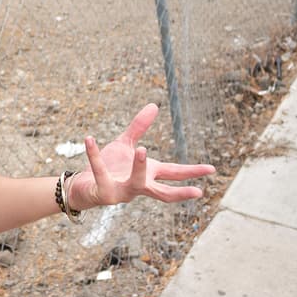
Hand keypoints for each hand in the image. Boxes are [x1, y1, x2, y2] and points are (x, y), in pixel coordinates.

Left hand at [69, 104, 214, 210]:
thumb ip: (139, 127)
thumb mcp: (125, 145)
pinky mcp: (103, 191)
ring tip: (142, 149)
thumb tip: (154, 105)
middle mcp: (139, 186)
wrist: (83, 185)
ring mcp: (122, 191)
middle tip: (199, 191)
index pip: (174, 173)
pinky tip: (90, 139)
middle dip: (180, 191)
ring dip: (139, 167)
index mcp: (148, 174)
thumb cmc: (108, 167)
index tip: (212, 169)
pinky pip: (99, 171)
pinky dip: (94, 155)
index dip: (193, 171)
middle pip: (163, 192)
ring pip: (135, 182)